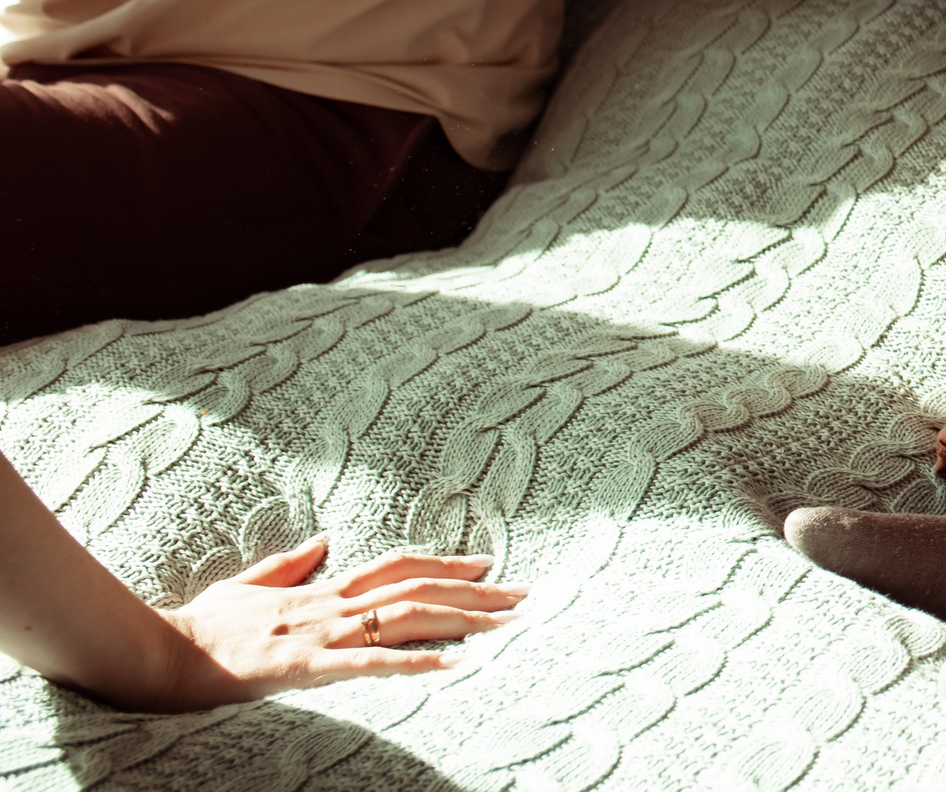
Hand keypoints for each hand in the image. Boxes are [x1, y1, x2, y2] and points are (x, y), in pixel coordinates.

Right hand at [136, 537, 523, 709]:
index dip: (444, 563)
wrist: (162, 653)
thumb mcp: (247, 584)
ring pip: (404, 617)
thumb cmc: (201, 625)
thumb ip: (289, 564)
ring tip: (505, 623)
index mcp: (321, 588)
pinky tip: (447, 665)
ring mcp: (320, 633)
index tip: (487, 564)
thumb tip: (323, 540)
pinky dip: (411, 661)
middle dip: (474, 592)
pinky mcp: (304, 665)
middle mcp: (330, 604)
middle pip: (416, 588)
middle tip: (522, 593)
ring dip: (461, 620)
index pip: (397, 566)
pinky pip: (367, 662)